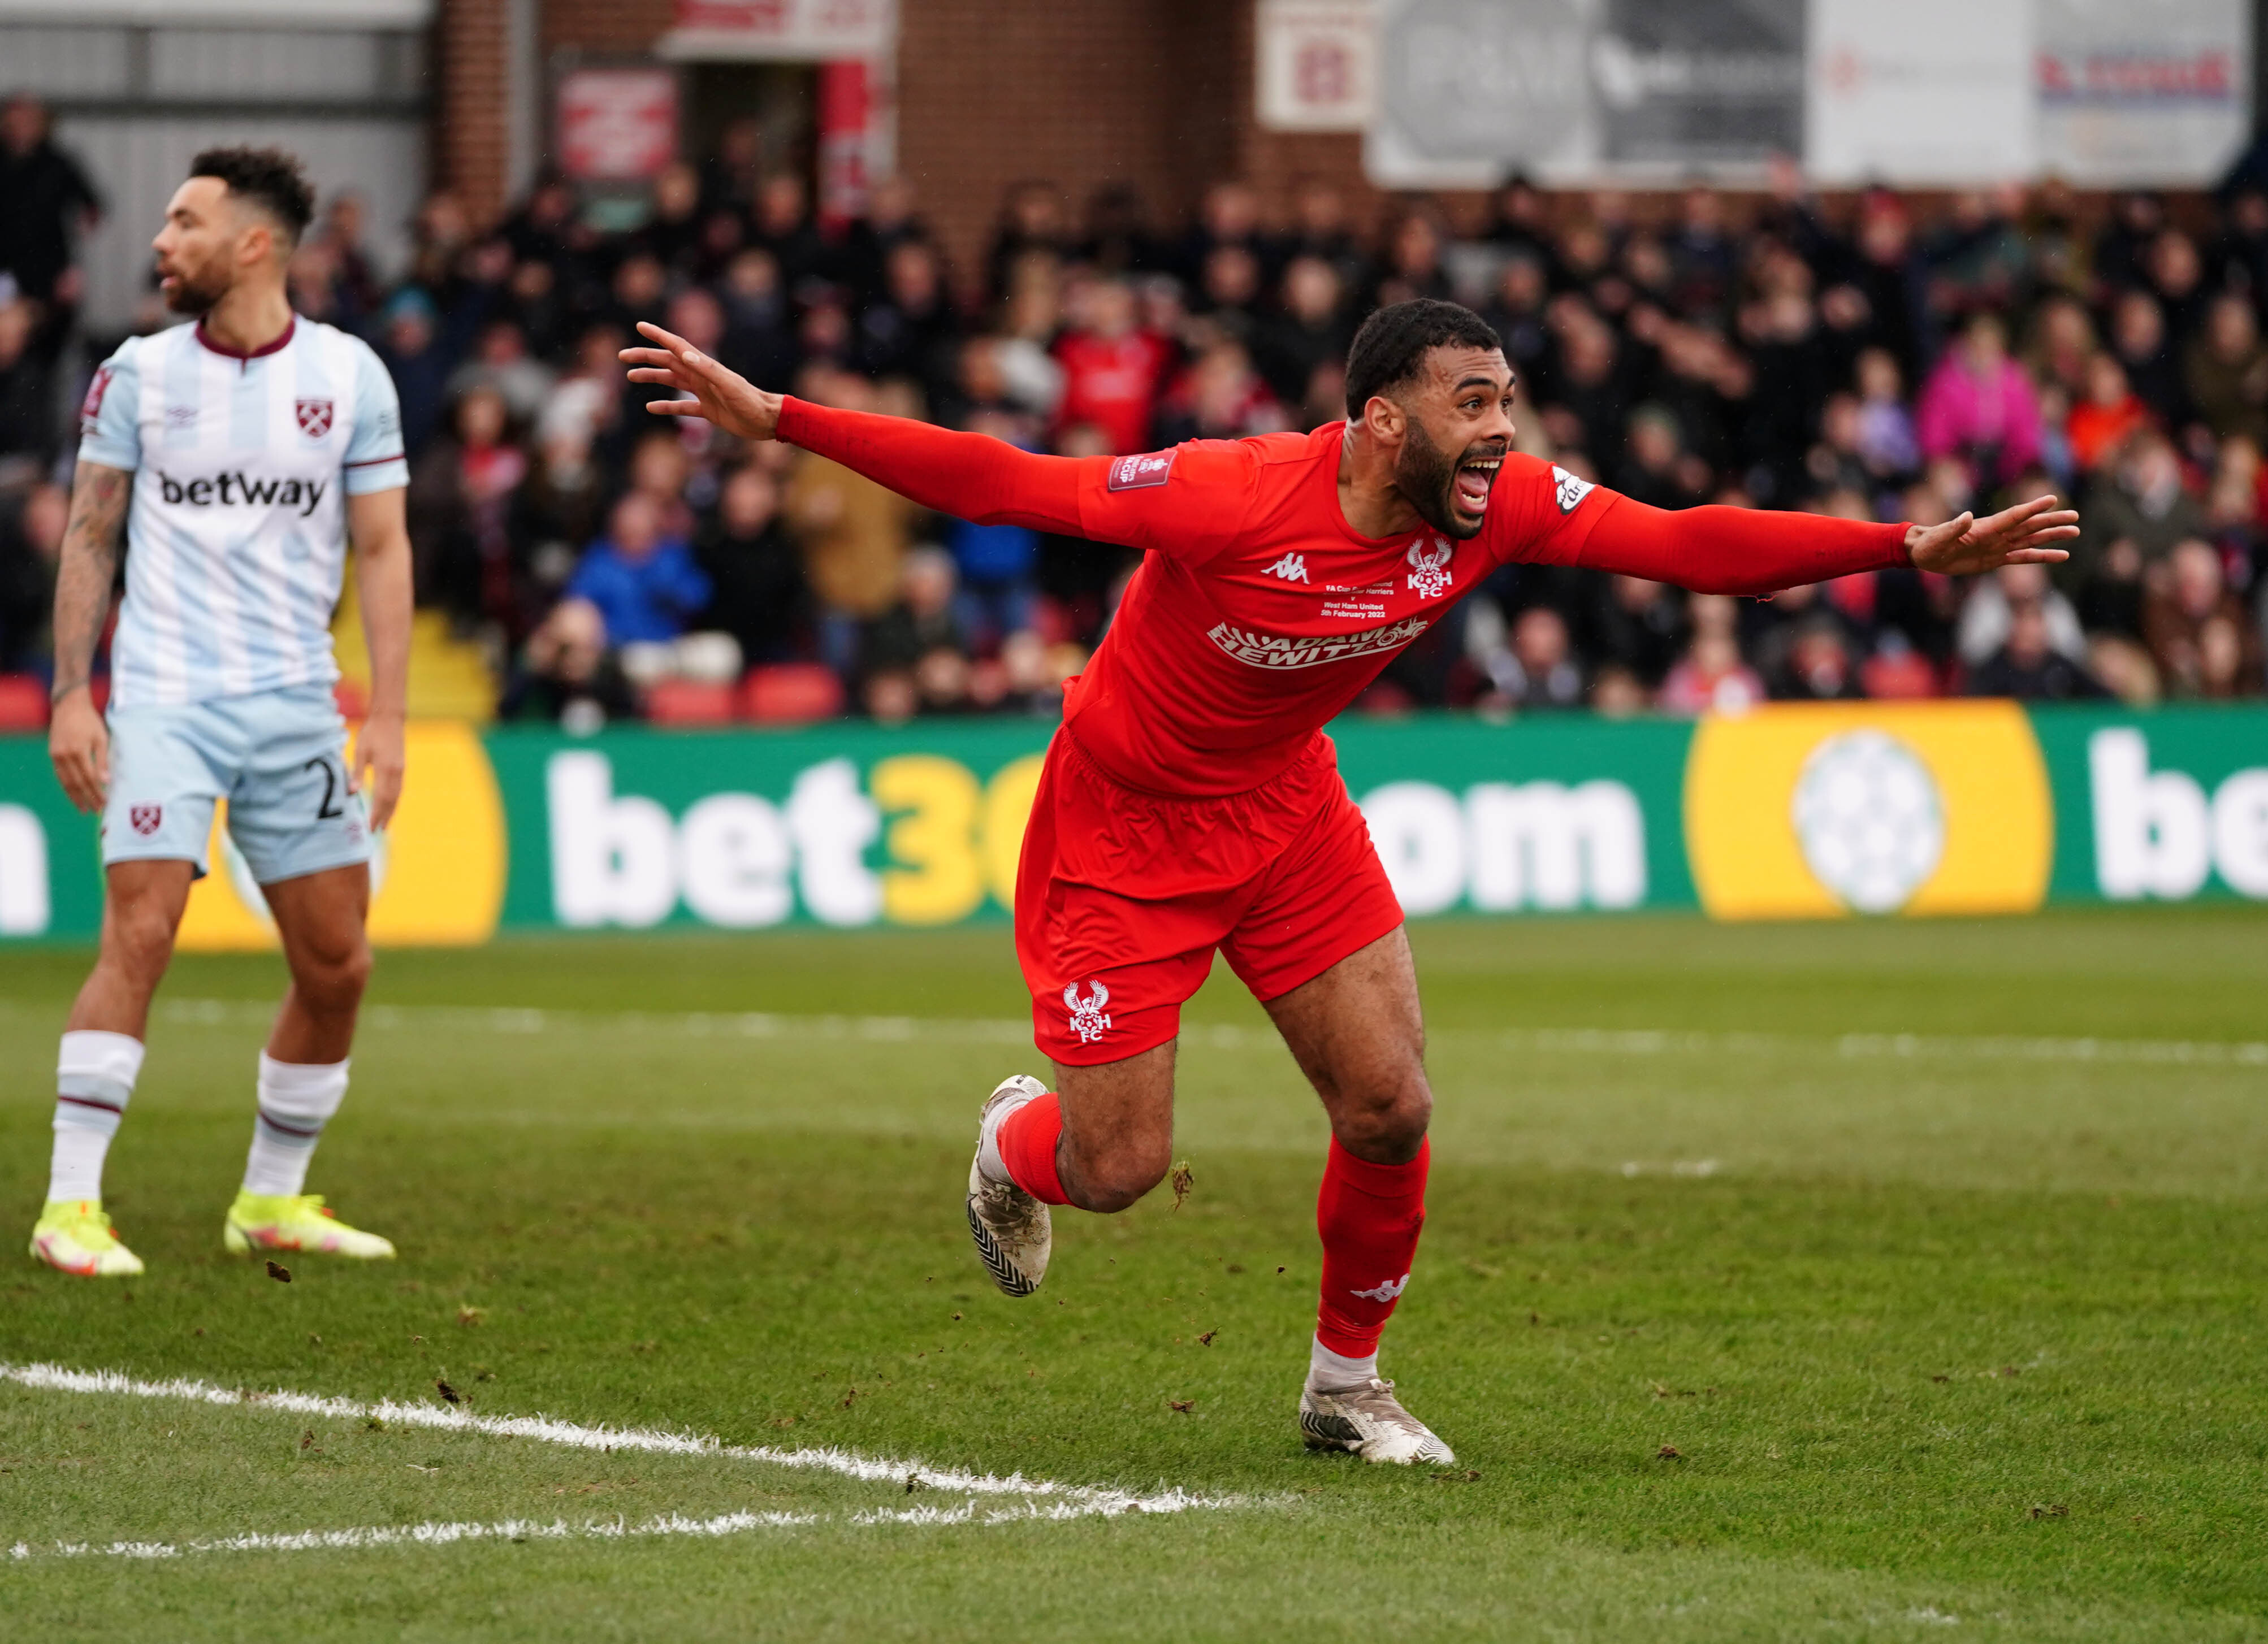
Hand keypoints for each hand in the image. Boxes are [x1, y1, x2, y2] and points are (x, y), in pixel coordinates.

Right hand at [49, 686, 107, 812]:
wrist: (68, 706)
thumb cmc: (90, 721)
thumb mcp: (101, 738)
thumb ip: (103, 760)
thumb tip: (106, 782)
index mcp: (79, 751)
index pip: (89, 778)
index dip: (97, 793)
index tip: (105, 804)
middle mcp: (64, 755)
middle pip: (77, 783)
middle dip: (87, 798)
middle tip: (96, 811)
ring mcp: (56, 755)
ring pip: (65, 781)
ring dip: (74, 796)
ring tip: (83, 808)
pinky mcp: (52, 754)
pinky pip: (59, 775)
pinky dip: (66, 786)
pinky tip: (73, 794)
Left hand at [350, 711, 406, 831]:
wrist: (390, 718)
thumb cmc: (371, 733)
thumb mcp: (360, 751)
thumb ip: (356, 773)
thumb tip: (352, 793)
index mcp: (385, 769)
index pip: (381, 797)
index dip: (376, 814)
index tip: (370, 826)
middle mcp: (396, 773)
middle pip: (391, 800)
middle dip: (385, 817)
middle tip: (378, 831)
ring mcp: (401, 770)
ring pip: (397, 796)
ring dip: (391, 811)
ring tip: (385, 823)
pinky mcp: (401, 768)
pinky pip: (399, 789)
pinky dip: (394, 801)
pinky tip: (390, 806)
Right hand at [620, 322, 782, 439]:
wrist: (768, 421)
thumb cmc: (751, 402)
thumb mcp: (729, 385)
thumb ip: (707, 369)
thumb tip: (683, 354)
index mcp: (704, 366)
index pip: (676, 346)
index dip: (658, 335)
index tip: (640, 326)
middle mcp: (701, 376)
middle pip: (667, 362)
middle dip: (645, 357)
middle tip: (623, 356)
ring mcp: (704, 392)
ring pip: (671, 381)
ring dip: (651, 377)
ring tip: (631, 377)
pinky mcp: (708, 410)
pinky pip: (682, 407)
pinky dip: (666, 406)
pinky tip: (651, 407)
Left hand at [1904, 495, 2077, 576]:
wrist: (1924, 555)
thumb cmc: (1929, 543)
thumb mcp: (1939, 538)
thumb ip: (1954, 527)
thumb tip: (1967, 516)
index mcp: (1985, 527)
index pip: (2014, 516)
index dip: (2032, 508)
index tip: (2052, 499)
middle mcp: (1997, 534)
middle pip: (2030, 525)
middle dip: (2052, 521)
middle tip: (2075, 516)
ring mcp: (1999, 546)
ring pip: (2032, 539)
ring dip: (2052, 536)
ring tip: (2074, 532)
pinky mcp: (1996, 559)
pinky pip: (2024, 557)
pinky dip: (2042, 556)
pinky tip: (2061, 556)